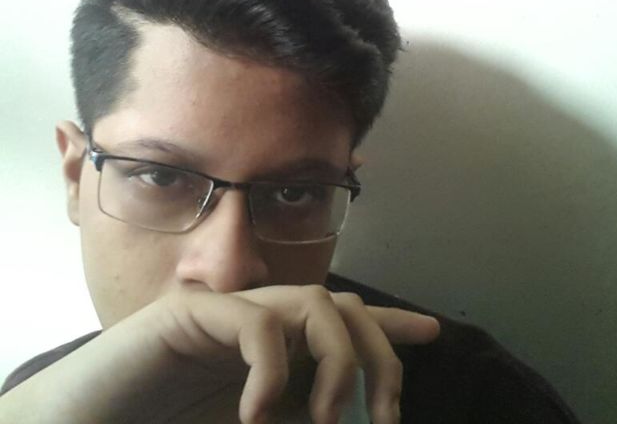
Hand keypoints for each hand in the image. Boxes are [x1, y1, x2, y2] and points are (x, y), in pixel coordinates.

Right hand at [0, 285, 439, 423]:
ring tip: (329, 418)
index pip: (341, 321)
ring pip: (311, 304)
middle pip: (340, 307)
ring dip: (337, 362)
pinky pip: (255, 324)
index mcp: (272, 346)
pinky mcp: (191, 313)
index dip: (388, 327)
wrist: (84, 418)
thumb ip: (291, 409)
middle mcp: (256, 319)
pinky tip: (256, 414)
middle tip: (385, 412)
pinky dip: (270, 370)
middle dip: (378, 353)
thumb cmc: (163, 421)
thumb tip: (344, 416)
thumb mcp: (252, 421)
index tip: (431, 332)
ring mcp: (225, 312)